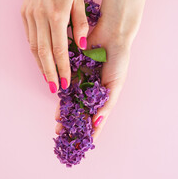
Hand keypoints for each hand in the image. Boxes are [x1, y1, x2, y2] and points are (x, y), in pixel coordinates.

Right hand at [21, 0, 88, 92]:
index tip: (65, 82)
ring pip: (34, 47)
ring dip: (40, 65)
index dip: (62, 68)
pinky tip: (41, 61)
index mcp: (56, 15)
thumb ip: (81, 23)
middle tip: (53, 88)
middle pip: (43, 53)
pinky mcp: (24, 14)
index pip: (59, 49)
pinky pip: (29, 38)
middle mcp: (40, 17)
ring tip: (47, 79)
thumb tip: (81, 46)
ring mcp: (30, 16)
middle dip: (49, 73)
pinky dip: (35, 52)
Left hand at [54, 13, 132, 139]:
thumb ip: (107, 104)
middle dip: (74, 124)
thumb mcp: (115, 84)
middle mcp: (92, 89)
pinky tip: (59, 111)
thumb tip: (96, 122)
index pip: (97, 116)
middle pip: (82, 111)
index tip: (85, 143)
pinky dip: (62, 99)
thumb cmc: (119, 60)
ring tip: (60, 127)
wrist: (112, 35)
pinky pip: (66, 87)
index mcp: (105, 94)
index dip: (91, 129)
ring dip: (66, 115)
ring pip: (72, 102)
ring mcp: (82, 81)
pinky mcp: (73, 71)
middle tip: (65, 137)